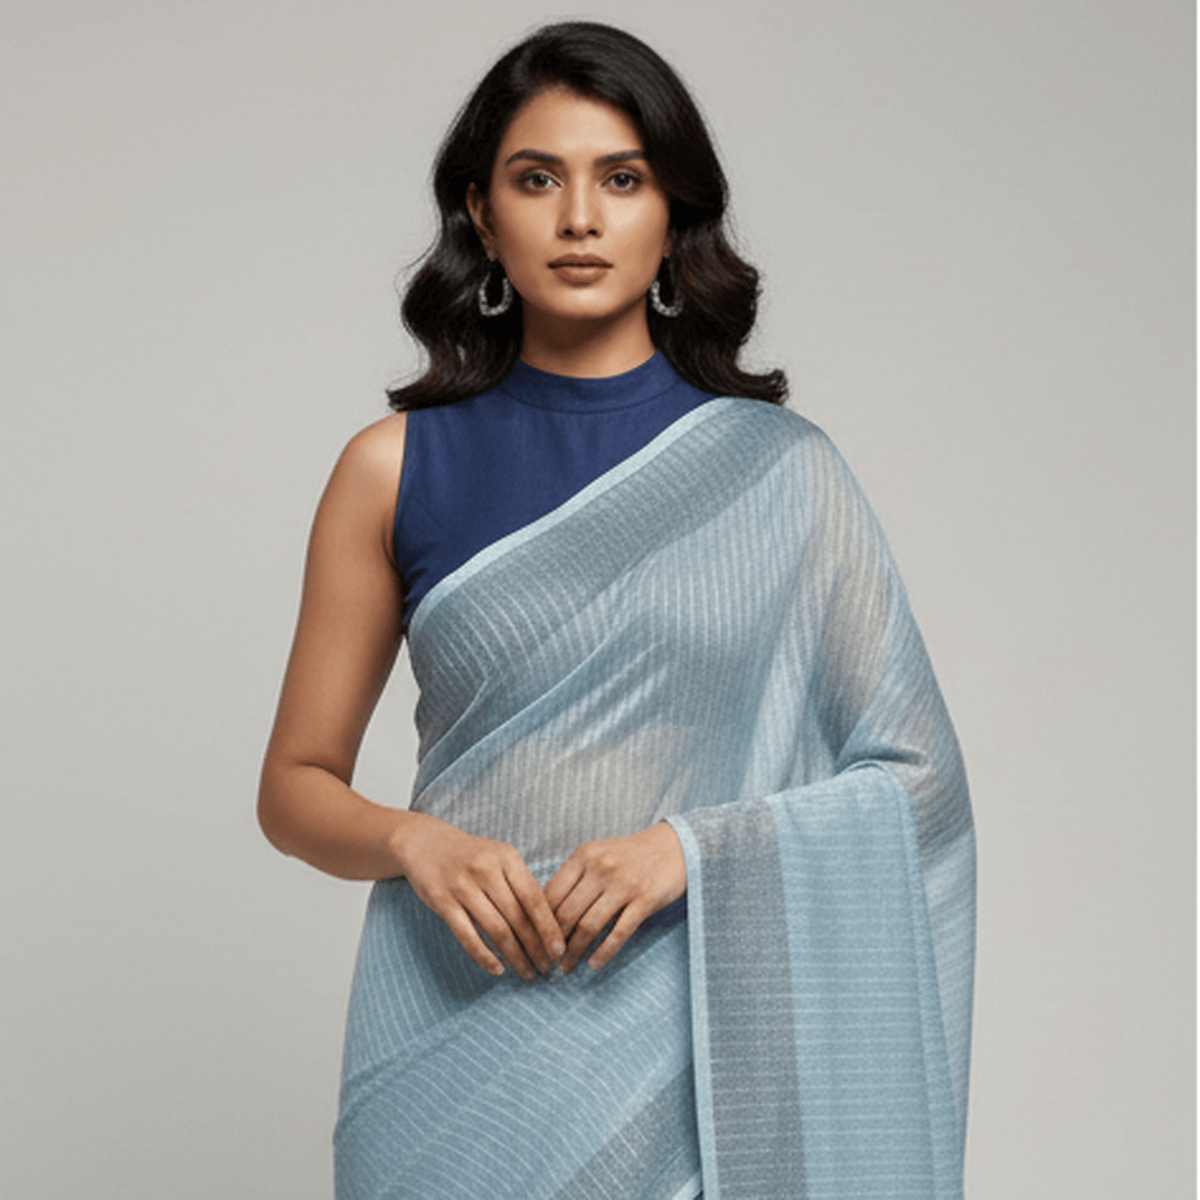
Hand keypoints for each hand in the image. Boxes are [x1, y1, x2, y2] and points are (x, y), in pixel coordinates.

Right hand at [391, 812, 564, 980]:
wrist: (425, 842)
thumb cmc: (471, 855)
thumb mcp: (500, 857)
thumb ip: (520, 884)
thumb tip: (549, 924)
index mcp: (507, 858)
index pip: (535, 898)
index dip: (549, 928)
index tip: (560, 951)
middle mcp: (486, 870)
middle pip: (518, 918)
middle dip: (536, 948)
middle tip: (547, 969)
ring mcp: (463, 887)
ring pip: (497, 930)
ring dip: (515, 957)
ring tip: (527, 973)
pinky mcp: (442, 902)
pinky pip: (468, 937)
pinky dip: (485, 957)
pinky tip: (498, 969)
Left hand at [544, 822, 686, 972]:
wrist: (672, 846)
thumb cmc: (629, 854)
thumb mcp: (597, 854)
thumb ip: (575, 877)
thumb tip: (544, 911)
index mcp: (584, 855)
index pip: (551, 893)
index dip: (538, 922)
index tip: (532, 941)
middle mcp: (601, 868)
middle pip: (567, 912)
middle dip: (552, 942)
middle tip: (546, 961)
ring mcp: (624, 884)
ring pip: (589, 925)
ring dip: (574, 952)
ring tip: (566, 967)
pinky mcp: (645, 899)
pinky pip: (619, 932)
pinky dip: (604, 952)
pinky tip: (594, 963)